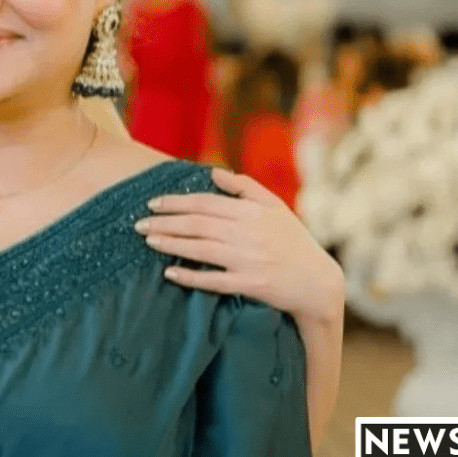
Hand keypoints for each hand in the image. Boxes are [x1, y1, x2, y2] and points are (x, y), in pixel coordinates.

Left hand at [136, 167, 343, 324]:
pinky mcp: (250, 284)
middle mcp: (248, 234)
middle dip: (165, 222)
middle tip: (138, 224)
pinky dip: (191, 276)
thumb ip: (245, 187)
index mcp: (252, 212)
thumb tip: (214, 172)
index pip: (205, 203)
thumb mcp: (275, 208)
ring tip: (148, 241)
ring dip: (171, 244)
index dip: (176, 202)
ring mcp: (249, 260)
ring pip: (201, 249)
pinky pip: (214, 280)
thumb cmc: (294, 242)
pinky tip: (169, 273)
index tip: (153, 203)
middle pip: (197, 224)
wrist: (318, 283)